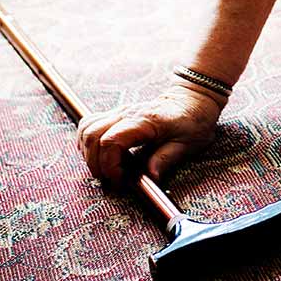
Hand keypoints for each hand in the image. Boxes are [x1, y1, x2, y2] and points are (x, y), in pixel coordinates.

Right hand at [76, 82, 223, 184]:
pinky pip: (90, 124)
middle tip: (111, 179)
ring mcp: (120, 112)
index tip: (120, 180)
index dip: (110, 165)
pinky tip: (98, 155)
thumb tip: (151, 177)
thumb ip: (166, 159)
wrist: (192, 100)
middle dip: (95, 163)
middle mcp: (128, 113)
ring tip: (104, 169)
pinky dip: (87, 141)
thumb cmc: (193, 121)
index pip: (111, 141)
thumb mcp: (187, 144)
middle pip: (93, 135)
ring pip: (87, 128)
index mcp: (145, 121)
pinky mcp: (116, 114)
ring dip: (88, 152)